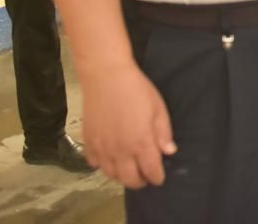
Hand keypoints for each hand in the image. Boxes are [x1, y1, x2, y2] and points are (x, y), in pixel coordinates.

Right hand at [79, 63, 176, 188]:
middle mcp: (120, 151)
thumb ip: (163, 133)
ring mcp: (102, 148)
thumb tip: (169, 151)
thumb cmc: (136, 89)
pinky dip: (102, 164)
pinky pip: (94, 163)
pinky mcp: (88, 142)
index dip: (157, 177)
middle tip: (145, 175)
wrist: (106, 76)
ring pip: (111, 175)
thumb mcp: (158, 108)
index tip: (159, 177)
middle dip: (140, 181)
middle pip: (130, 180)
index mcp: (141, 143)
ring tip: (128, 167)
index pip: (151, 171)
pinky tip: (109, 156)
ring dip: (121, 175)